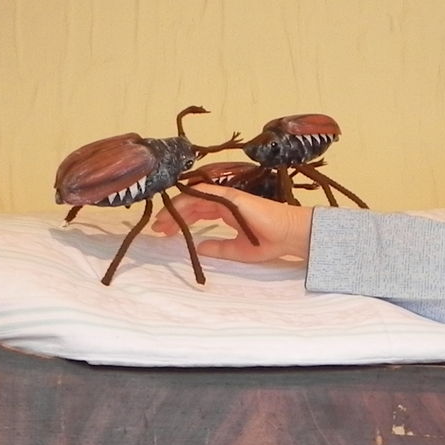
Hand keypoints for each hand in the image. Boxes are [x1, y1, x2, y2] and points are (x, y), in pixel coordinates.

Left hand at [152, 185, 313, 263]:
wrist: (287, 235)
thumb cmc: (268, 242)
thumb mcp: (237, 251)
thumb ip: (218, 248)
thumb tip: (199, 248)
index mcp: (226, 212)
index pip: (197, 211)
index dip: (180, 219)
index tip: (165, 231)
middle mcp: (224, 202)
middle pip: (191, 204)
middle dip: (172, 215)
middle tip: (157, 227)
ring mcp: (226, 197)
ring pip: (193, 198)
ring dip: (175, 209)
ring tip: (161, 223)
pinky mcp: (230, 196)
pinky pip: (204, 193)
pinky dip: (188, 198)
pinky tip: (175, 208)